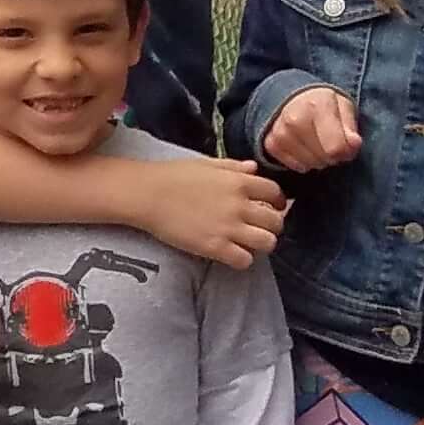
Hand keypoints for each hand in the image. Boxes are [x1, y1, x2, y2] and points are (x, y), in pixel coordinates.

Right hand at [132, 157, 287, 268]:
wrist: (146, 194)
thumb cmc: (172, 176)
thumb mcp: (207, 164)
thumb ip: (234, 167)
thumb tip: (254, 168)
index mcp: (239, 182)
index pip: (275, 193)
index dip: (277, 202)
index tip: (271, 207)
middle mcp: (239, 205)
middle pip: (276, 222)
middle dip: (271, 226)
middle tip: (258, 229)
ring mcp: (228, 227)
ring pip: (267, 243)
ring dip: (261, 244)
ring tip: (247, 243)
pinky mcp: (214, 247)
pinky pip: (244, 260)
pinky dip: (242, 259)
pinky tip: (231, 254)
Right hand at [260, 86, 365, 171]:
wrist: (293, 99)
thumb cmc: (324, 105)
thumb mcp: (344, 107)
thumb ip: (350, 127)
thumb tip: (353, 144)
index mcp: (317, 105)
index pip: (336, 147)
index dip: (346, 151)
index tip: (347, 144)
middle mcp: (294, 118)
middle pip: (323, 158)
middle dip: (332, 155)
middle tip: (331, 142)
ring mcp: (280, 133)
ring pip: (310, 165)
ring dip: (318, 160)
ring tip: (318, 144)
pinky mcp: (271, 145)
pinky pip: (297, 167)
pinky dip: (304, 162)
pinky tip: (306, 148)